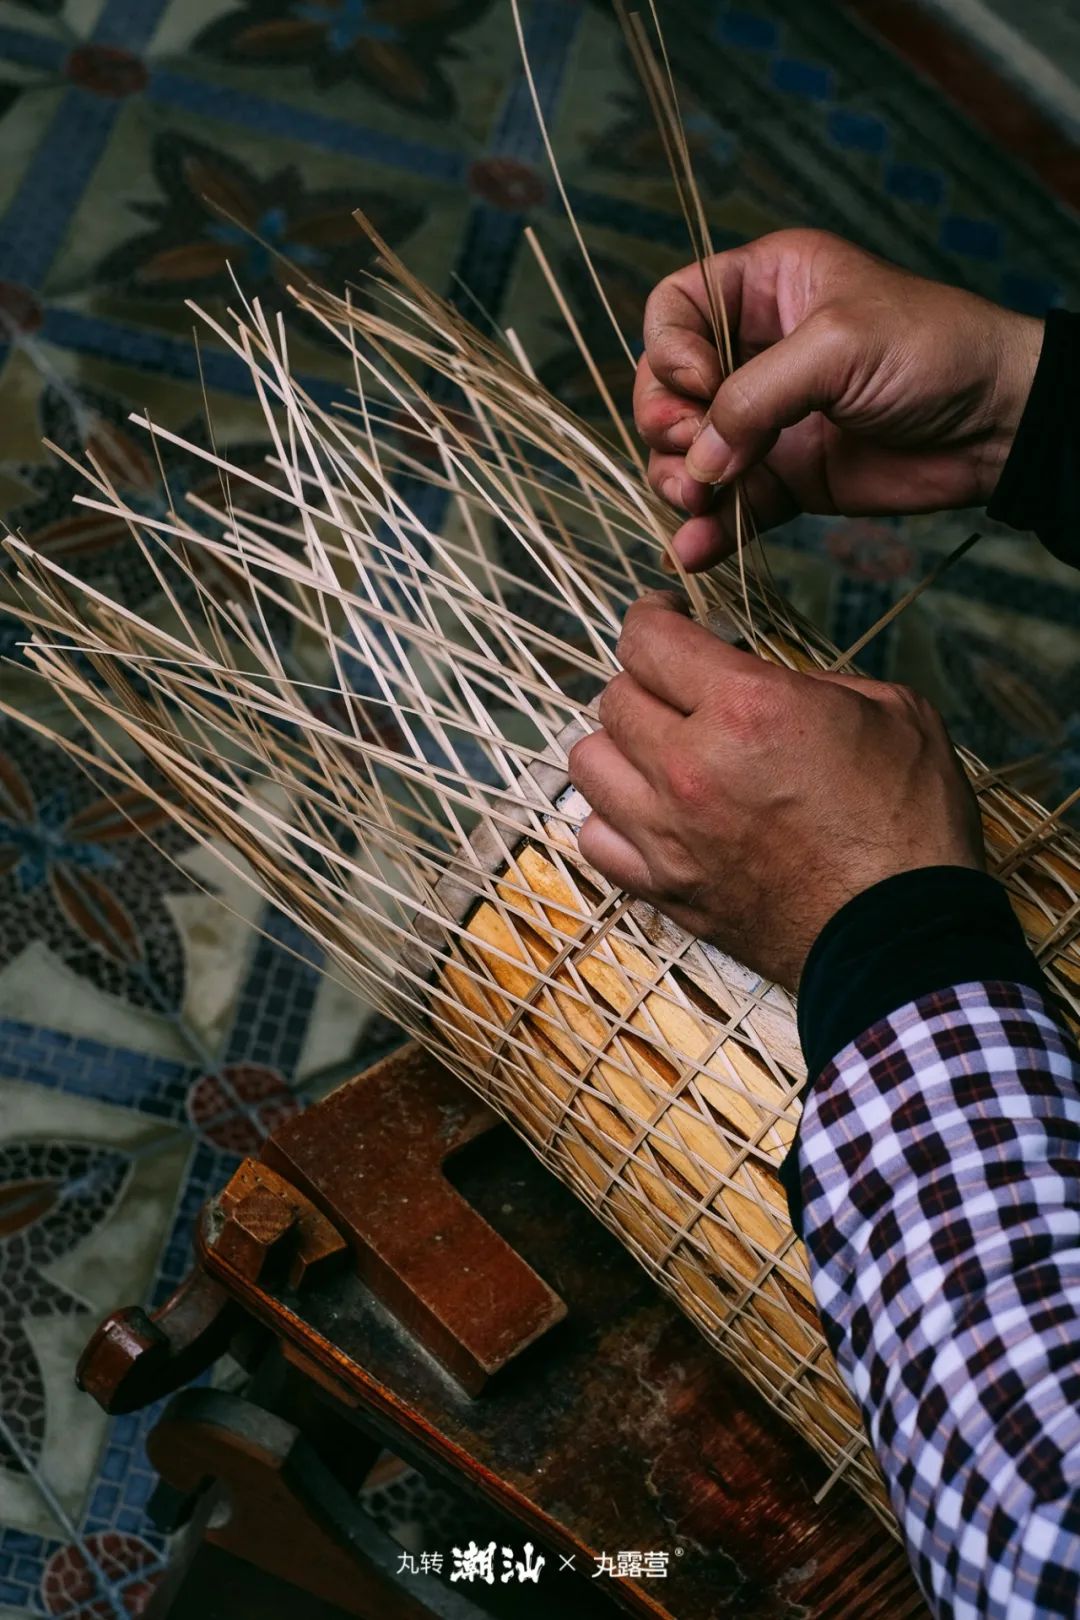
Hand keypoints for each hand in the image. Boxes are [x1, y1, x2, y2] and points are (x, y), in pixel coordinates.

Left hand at [568, 593, 983, 988]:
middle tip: (679, 690)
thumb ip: (815, 682)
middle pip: (614, 697)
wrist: (905, 939)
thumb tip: (771, 681)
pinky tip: (648, 812)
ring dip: (619, 746)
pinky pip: (594, 837)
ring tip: (656, 750)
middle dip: (646, 682)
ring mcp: (667, 834)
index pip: (647, 640)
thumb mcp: (891, 713)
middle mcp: (689, 766)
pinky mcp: (663, 889)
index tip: (664, 619)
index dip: (652, 618)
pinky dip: (611, 818)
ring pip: (589, 763)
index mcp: (746, 708)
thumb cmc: (911, 827)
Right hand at [635, 229, 1042, 570]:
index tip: (702, 384)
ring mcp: (764, 420)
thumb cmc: (934, 350)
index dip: (669, 350)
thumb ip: (756, 397)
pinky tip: (695, 549)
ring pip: (687, 453)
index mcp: (765, 287)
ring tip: (700, 502)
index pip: (674, 309)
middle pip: (666, 388)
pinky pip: (727, 504)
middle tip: (695, 454)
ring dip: (678, 482)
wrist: (996, 424)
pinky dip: (707, 529)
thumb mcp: (838, 347)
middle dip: (666, 425)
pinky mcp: (783, 477)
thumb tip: (699, 460)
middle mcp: (753, 350)